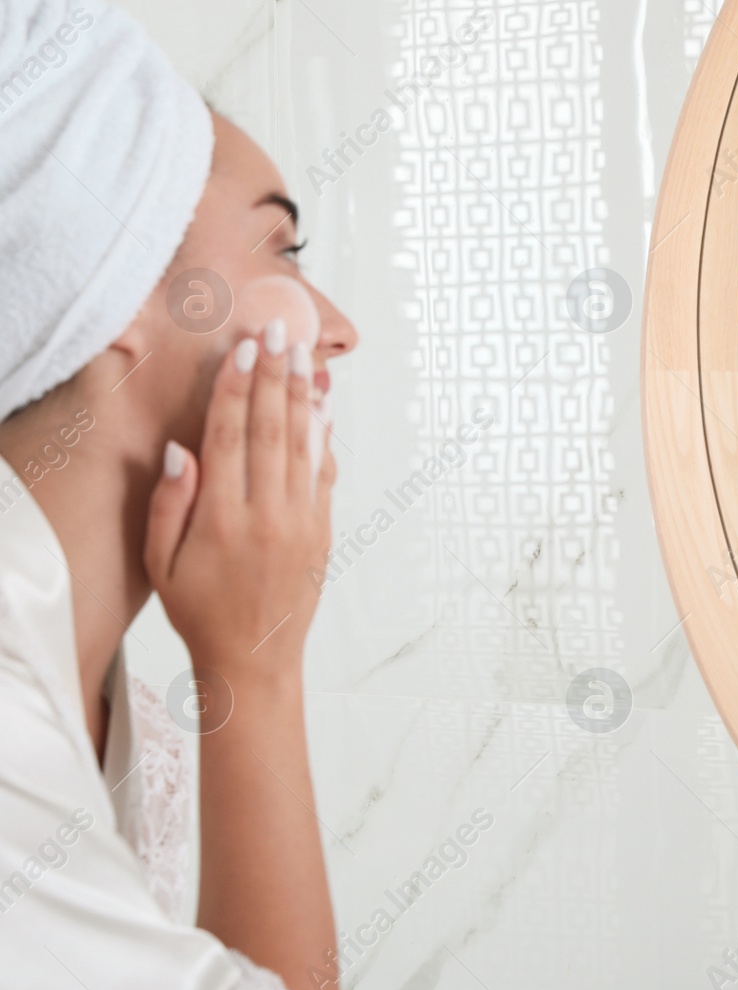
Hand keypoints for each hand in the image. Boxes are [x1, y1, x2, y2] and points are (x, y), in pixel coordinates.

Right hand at [144, 324, 336, 681]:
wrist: (254, 657)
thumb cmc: (200, 610)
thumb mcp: (162, 563)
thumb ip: (171, 503)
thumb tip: (182, 449)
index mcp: (223, 520)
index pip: (231, 438)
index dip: (237, 389)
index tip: (243, 350)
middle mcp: (268, 515)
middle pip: (273, 431)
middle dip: (275, 376)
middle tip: (279, 332)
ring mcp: (301, 522)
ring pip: (305, 446)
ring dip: (303, 396)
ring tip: (303, 355)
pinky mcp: (322, 531)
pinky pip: (324, 474)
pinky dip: (324, 437)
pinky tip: (322, 407)